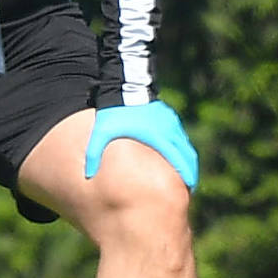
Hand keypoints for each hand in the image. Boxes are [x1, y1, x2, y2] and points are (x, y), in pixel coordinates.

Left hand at [84, 101, 198, 190]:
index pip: (178, 160)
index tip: (188, 189)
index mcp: (157, 137)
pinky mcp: (168, 117)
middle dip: (189, 172)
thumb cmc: (113, 113)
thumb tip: (88, 175)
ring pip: (184, 146)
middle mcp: (168, 130)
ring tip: (184, 175)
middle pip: (186, 155)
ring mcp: (170, 122)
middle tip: (189, 187)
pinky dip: (180, 149)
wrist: (122, 87)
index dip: (185, 175)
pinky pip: (179, 137)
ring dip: (185, 161)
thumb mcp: (101, 134)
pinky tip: (175, 157)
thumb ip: (94, 154)